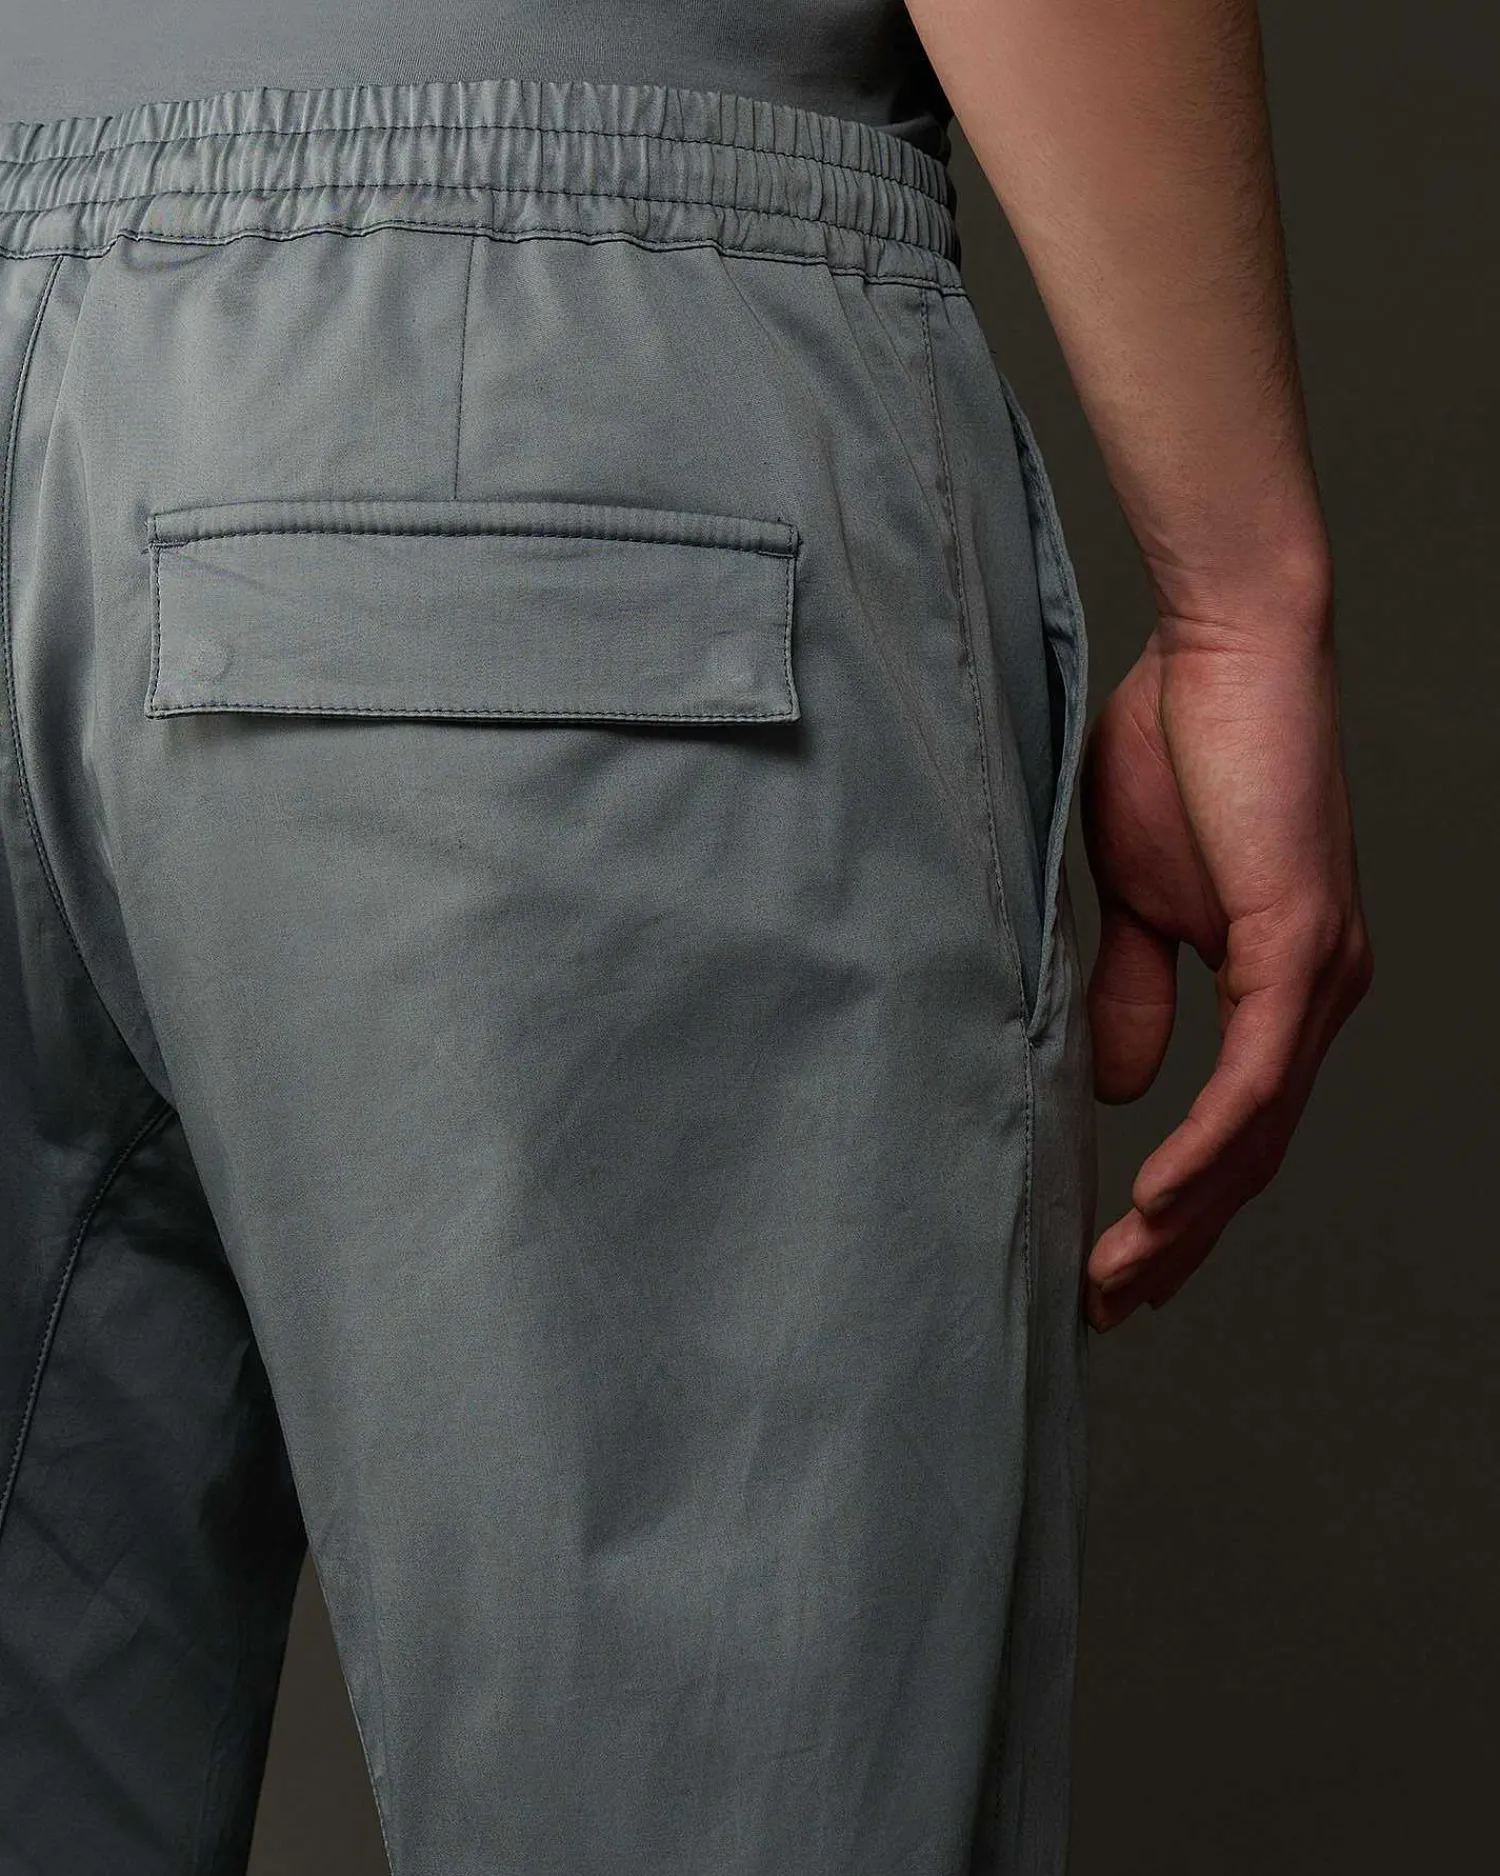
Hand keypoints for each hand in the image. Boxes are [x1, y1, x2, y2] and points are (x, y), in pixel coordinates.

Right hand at [1080, 597, 1372, 1331]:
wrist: (1223, 645)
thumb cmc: (1175, 748)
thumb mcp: (1134, 898)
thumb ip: (1136, 991)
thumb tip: (1121, 1089)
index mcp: (1283, 985)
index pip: (1237, 1127)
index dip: (1183, 1206)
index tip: (1120, 1264)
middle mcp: (1321, 995)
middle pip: (1254, 1155)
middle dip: (1183, 1242)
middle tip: (1113, 1304)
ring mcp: (1321, 974)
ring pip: (1259, 1134)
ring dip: (1189, 1219)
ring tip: (1122, 1278)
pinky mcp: (1302, 941)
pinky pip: (1255, 1074)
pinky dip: (1208, 1146)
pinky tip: (1161, 1202)